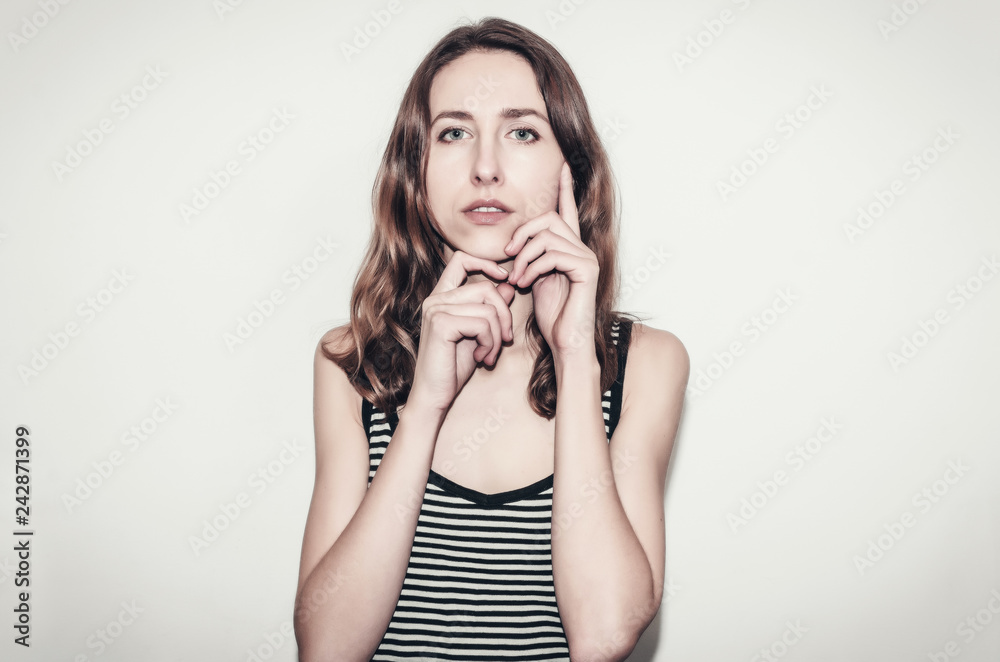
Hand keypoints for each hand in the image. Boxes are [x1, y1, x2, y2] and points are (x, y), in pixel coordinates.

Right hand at [408, 252, 515, 413]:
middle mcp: (436, 299)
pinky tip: (480, 358)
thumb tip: (508, 286)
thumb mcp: (478, 334)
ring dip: (497, 336)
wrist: (434, 395)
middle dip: (504, 316)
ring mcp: (436, 309)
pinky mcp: (441, 323)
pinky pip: (483, 323)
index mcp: (441, 297)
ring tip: (489, 355)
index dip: (487, 263)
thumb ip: (489, 309)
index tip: (506, 278)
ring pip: (488, 309)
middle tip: (504, 341)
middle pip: (486, 288)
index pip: (462, 259)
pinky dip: (490, 343)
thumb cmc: (453, 367)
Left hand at [503, 162, 598, 360]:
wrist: (565, 343)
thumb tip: (513, 245)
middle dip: (523, 232)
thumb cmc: (550, 316)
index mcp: (569, 249)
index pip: (567, 211)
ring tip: (515, 278)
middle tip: (507, 254)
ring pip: (548, 236)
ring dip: (524, 256)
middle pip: (550, 218)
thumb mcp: (532, 280)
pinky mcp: (587, 270)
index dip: (564, 188)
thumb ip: (529, 258)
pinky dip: (532, 267)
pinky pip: (552, 254)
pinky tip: (525, 284)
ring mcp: (587, 258)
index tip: (562, 166)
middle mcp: (582, 249)